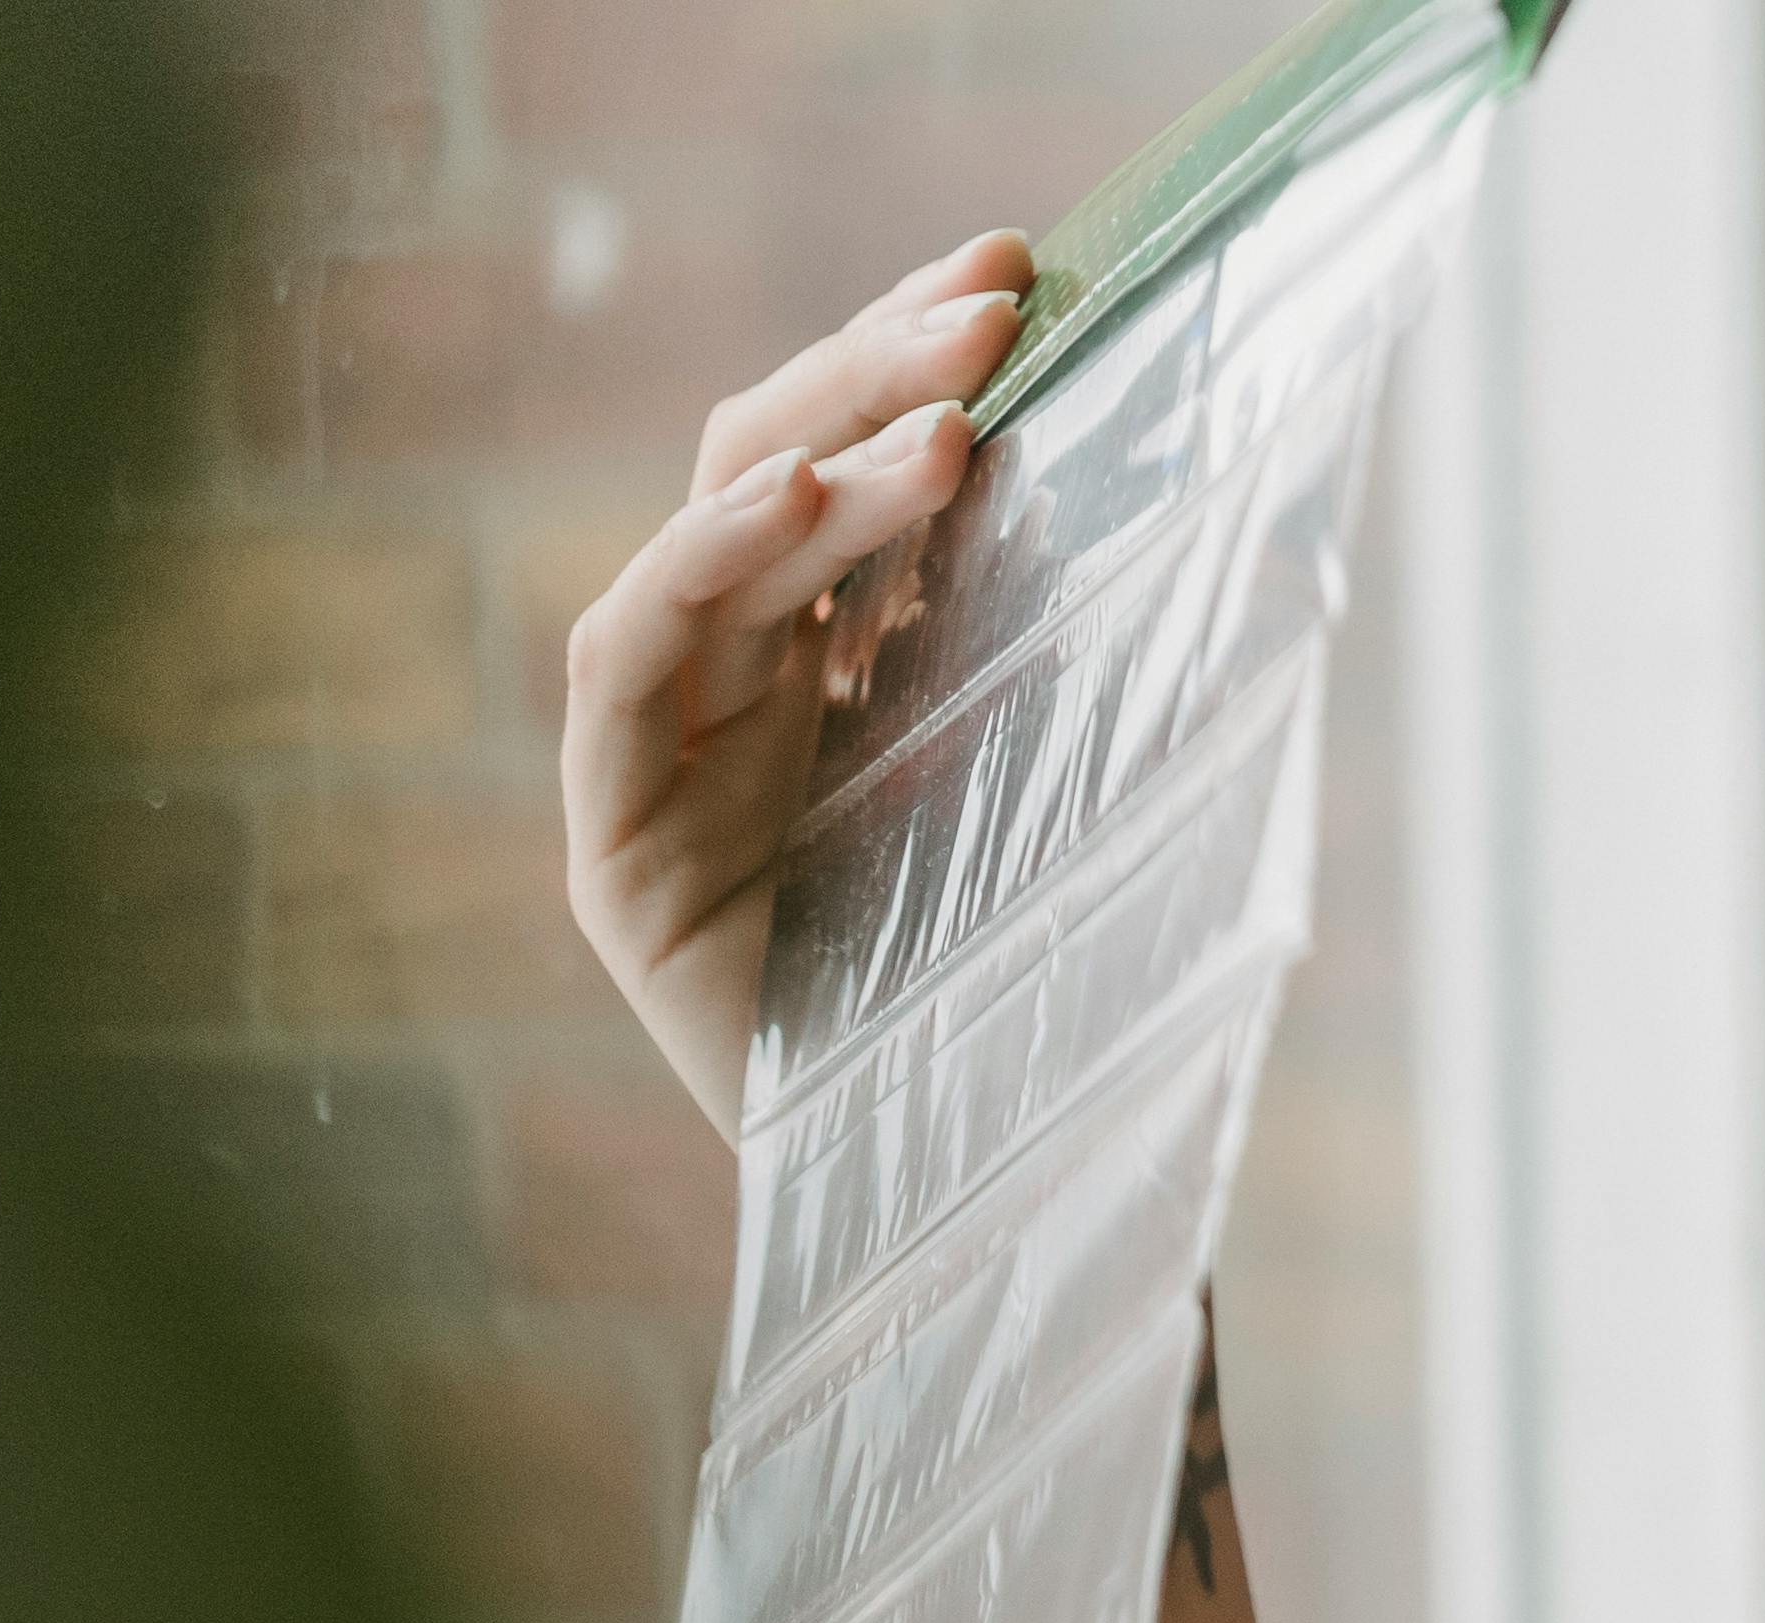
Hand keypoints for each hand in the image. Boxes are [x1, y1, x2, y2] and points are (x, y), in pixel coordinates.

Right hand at [556, 232, 1030, 1130]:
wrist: (988, 1212)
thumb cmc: (1051, 1016)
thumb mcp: (1078, 793)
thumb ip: (1062, 650)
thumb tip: (1150, 458)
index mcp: (849, 676)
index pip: (861, 473)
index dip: (922, 363)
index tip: (1022, 269)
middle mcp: (745, 701)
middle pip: (776, 474)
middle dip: (881, 372)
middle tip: (995, 294)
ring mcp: (667, 766)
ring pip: (710, 548)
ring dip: (825, 465)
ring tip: (945, 416)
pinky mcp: (614, 847)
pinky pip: (628, 662)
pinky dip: (703, 566)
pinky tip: (788, 505)